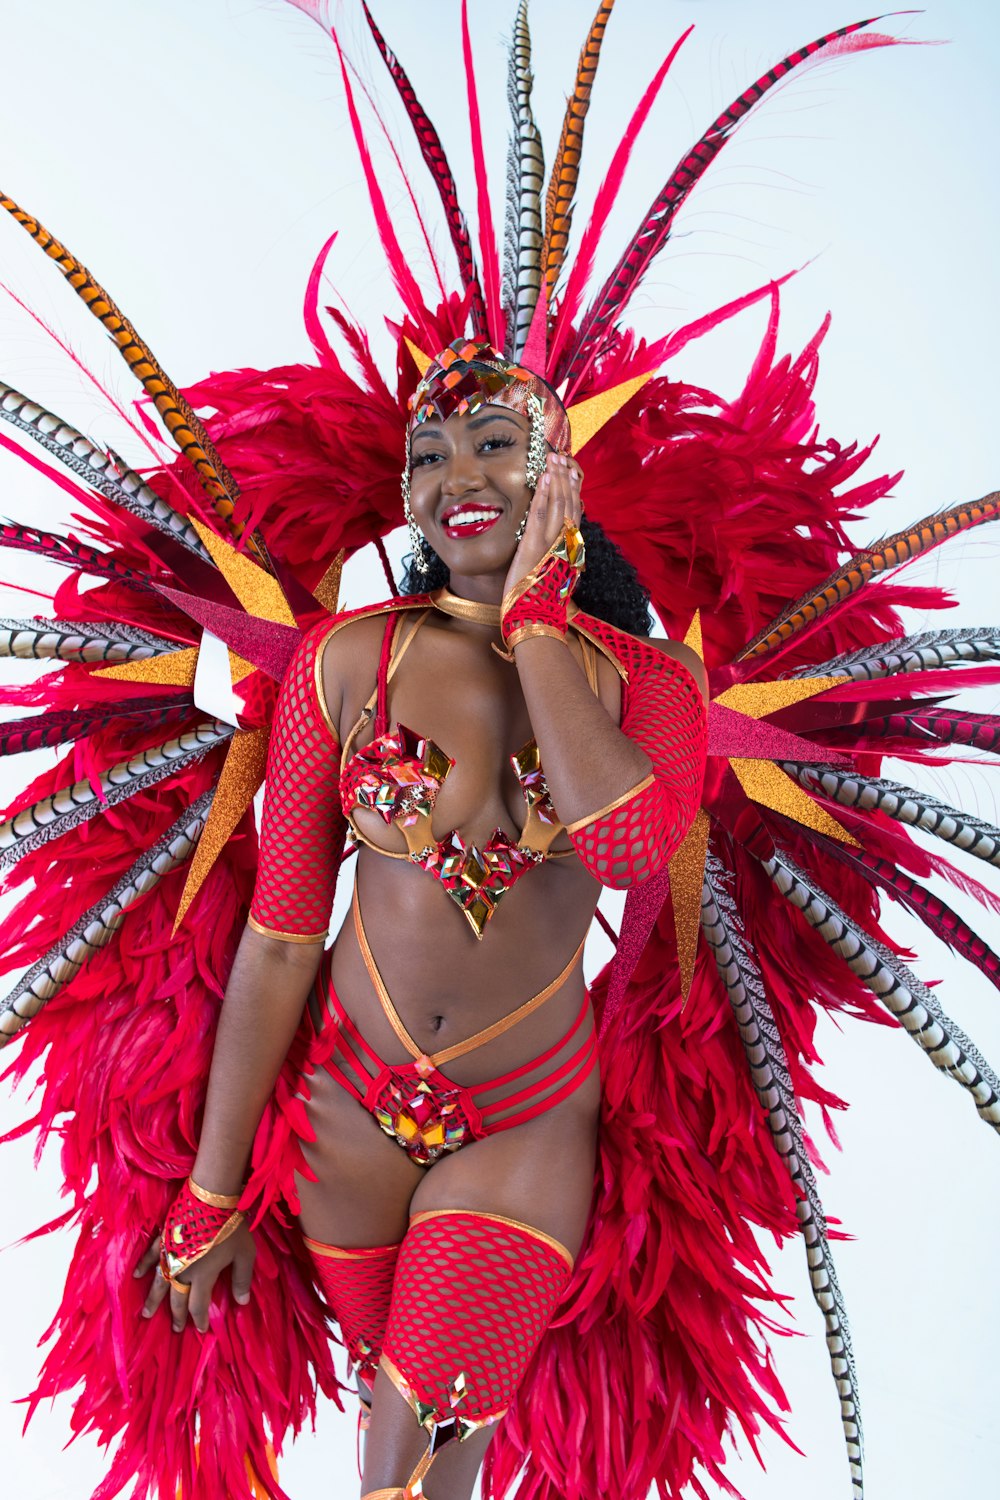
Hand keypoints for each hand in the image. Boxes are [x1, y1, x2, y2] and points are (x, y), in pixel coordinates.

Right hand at [135, 1217, 255, 1333]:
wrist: (212, 1197)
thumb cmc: (231, 1226)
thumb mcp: (245, 1254)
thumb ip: (242, 1279)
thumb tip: (241, 1303)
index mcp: (203, 1277)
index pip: (198, 1305)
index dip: (199, 1320)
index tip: (201, 1330)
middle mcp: (183, 1271)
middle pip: (177, 1298)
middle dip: (177, 1315)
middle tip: (175, 1329)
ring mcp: (171, 1255)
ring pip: (160, 1283)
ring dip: (154, 1299)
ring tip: (147, 1314)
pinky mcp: (164, 1238)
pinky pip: (150, 1256)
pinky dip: (144, 1266)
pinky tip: (136, 1275)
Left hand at [503, 451, 582, 601]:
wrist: (536, 619)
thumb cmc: (540, 602)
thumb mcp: (553, 576)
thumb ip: (556, 557)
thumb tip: (556, 545)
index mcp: (570, 549)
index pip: (575, 513)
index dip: (574, 490)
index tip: (571, 471)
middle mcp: (566, 544)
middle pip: (570, 504)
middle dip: (566, 478)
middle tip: (561, 456)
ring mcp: (552, 544)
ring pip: (559, 505)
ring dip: (556, 480)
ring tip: (553, 460)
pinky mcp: (536, 546)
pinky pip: (542, 516)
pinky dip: (545, 495)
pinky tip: (545, 479)